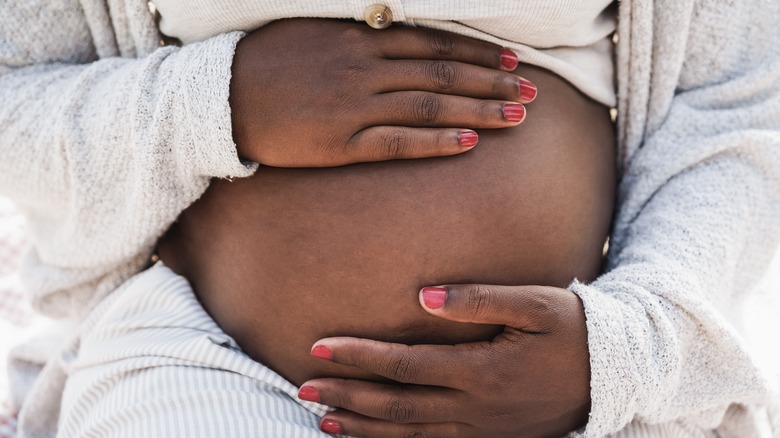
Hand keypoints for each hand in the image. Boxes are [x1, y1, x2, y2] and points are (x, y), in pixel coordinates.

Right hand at [230, 19, 536, 166]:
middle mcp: (366, 69)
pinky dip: (437, 140)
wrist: (222, 98)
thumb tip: (395, 31)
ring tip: (518, 116)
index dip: (479, 52)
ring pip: (431, 105)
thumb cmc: (267, 61)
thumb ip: (359, 34)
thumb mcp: (314, 31)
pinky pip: (400, 142)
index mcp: (361, 39)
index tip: (513, 60)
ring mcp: (356, 107)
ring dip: (479, 109)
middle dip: (494, 81)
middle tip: (533, 91)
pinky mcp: (343, 143)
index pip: (435, 44)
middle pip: (444, 73)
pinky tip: (469, 141)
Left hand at [298, 284, 590, 437]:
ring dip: (362, 427)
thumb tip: (423, 296)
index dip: (359, 356)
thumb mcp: (534, 304)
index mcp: (481, 370)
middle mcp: (474, 407)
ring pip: (408, 435)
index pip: (404, 365)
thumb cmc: (573, 330)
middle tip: (302, 388)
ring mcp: (481, 430)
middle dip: (346, 395)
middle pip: (396, 406)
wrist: (615, 375)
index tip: (320, 346)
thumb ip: (478, 300)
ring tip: (322, 418)